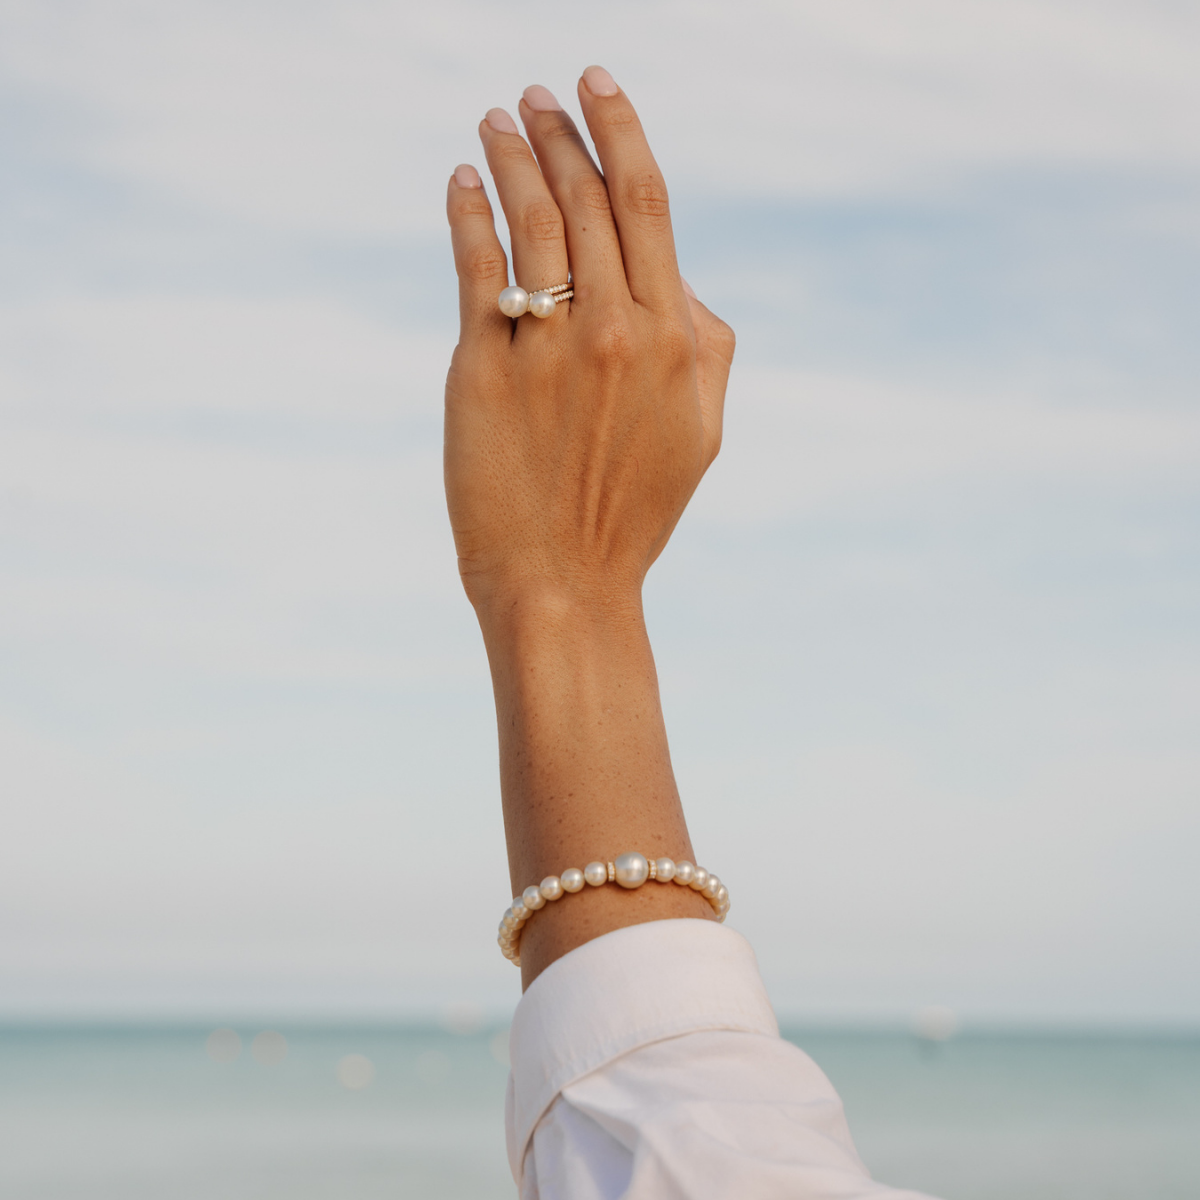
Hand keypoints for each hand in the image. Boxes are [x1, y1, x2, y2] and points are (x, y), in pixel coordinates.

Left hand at [444, 67, 734, 621]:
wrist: (564, 582)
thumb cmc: (633, 508)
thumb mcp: (703, 430)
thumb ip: (706, 345)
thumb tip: (679, 278)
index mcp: (676, 339)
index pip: (646, 204)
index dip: (620, 131)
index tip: (597, 84)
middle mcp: (614, 330)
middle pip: (586, 197)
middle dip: (560, 130)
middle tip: (537, 95)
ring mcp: (546, 347)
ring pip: (531, 217)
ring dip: (512, 154)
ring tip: (497, 118)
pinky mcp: (481, 369)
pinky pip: (474, 265)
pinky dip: (467, 210)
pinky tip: (463, 179)